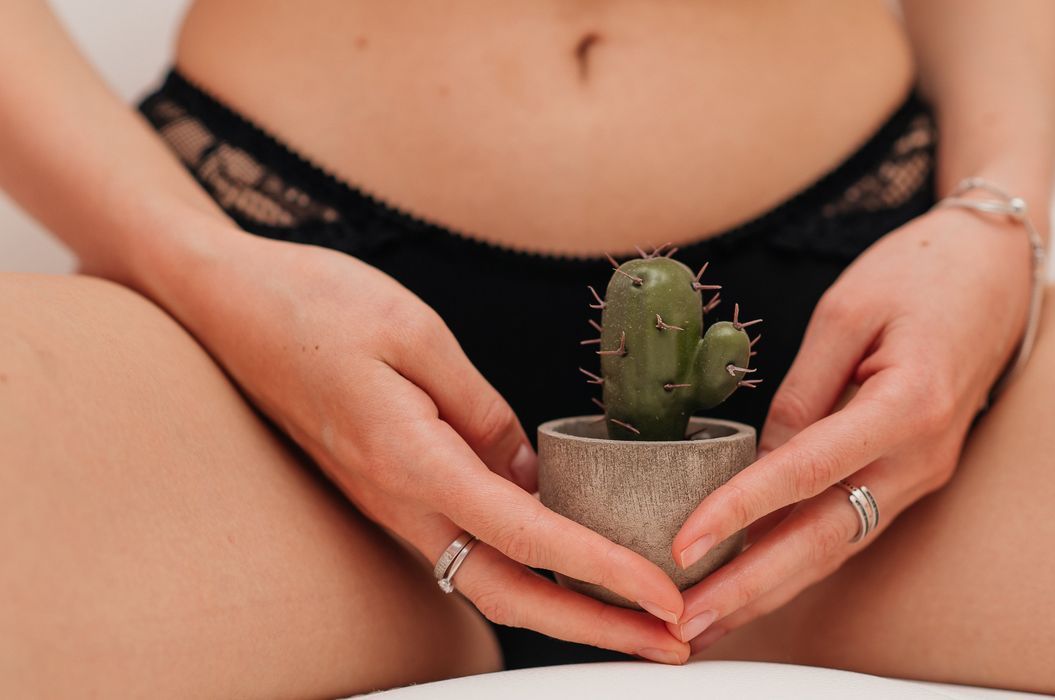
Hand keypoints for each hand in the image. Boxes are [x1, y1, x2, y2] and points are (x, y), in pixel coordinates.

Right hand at [153, 230, 688, 662]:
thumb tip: (533, 472)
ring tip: (639, 610)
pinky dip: (529, 563)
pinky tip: (574, 553)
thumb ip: (483, 409)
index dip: (603, 574)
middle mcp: (401, 500)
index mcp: (412, 462)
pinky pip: (467, 541)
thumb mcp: (417, 334)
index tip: (662, 597)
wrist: (228, 303)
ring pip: (489, 576)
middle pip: (509, 591)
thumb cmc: (314, 303)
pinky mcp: (392, 487)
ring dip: (567, 602)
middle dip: (595, 625)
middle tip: (671, 638)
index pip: (527, 538)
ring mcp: (392, 501)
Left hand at [666, 206, 1034, 650]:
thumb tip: (760, 459)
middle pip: (825, 538)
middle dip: (750, 588)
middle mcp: (921, 456)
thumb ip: (801, 390)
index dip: (740, 512)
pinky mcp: (910, 475)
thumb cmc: (922, 271)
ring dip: (770, 588)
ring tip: (707, 621)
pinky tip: (752, 581)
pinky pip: (849, 527)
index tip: (684, 545)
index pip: (807, 471)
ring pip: (837, 546)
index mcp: (909, 404)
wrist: (996, 269)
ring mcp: (921, 473)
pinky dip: (798, 561)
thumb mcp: (846, 309)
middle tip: (685, 626)